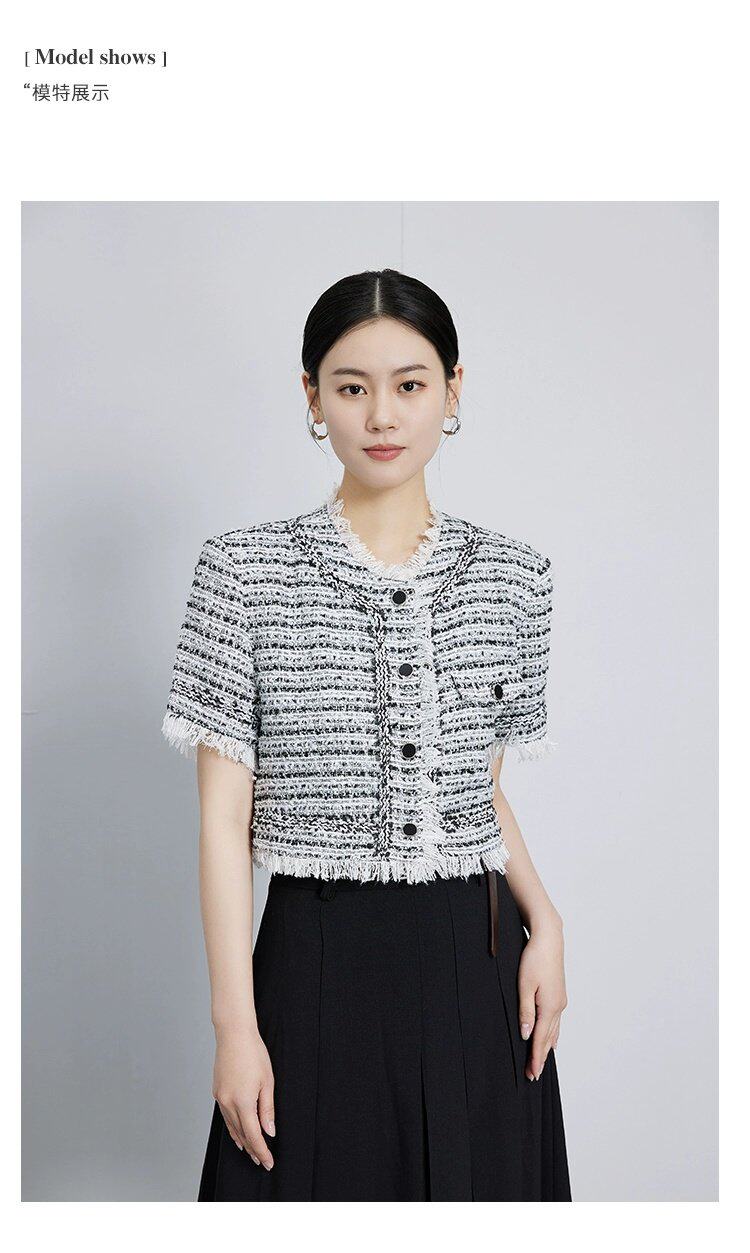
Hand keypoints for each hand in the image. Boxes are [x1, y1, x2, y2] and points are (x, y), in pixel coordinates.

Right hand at [212, 1022, 275, 1168]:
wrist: (234, 1034)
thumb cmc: (254, 1054)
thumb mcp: (268, 1082)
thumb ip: (267, 1110)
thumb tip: (269, 1132)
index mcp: (243, 1102)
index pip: (253, 1136)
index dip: (261, 1151)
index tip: (268, 1162)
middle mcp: (228, 1103)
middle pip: (241, 1134)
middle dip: (252, 1149)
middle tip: (261, 1161)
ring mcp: (220, 1098)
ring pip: (231, 1127)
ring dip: (241, 1141)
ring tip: (250, 1152)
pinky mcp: (217, 1092)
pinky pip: (225, 1116)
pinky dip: (232, 1127)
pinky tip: (237, 1132)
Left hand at [517, 918, 567, 1081]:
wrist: (549, 939)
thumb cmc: (534, 959)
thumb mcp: (524, 985)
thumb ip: (525, 1011)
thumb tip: (526, 1035)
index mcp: (549, 1007)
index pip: (540, 1039)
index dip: (535, 1058)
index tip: (532, 1074)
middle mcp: (558, 1007)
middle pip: (548, 1038)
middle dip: (541, 1057)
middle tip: (534, 1075)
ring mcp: (560, 1001)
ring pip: (553, 1031)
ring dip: (546, 1047)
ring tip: (541, 1062)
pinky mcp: (559, 995)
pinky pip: (556, 1021)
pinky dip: (552, 1034)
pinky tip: (552, 1038)